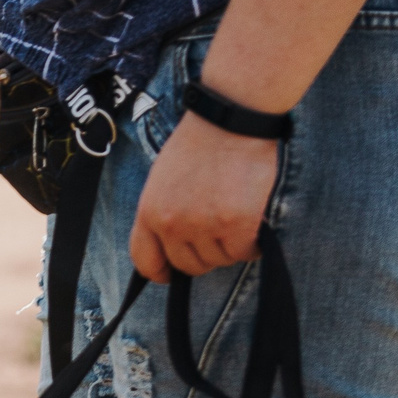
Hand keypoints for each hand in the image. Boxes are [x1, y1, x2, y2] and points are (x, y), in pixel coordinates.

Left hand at [128, 112, 281, 282]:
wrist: (230, 122)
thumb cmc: (199, 145)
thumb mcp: (162, 179)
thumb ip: (163, 213)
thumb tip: (170, 245)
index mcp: (150, 211)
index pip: (145, 261)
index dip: (159, 272)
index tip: (170, 275)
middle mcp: (174, 224)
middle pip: (188, 266)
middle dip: (203, 254)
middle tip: (216, 230)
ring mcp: (205, 227)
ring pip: (219, 261)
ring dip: (229, 246)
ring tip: (232, 211)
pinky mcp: (238, 227)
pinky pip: (245, 254)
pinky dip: (252, 243)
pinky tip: (251, 218)